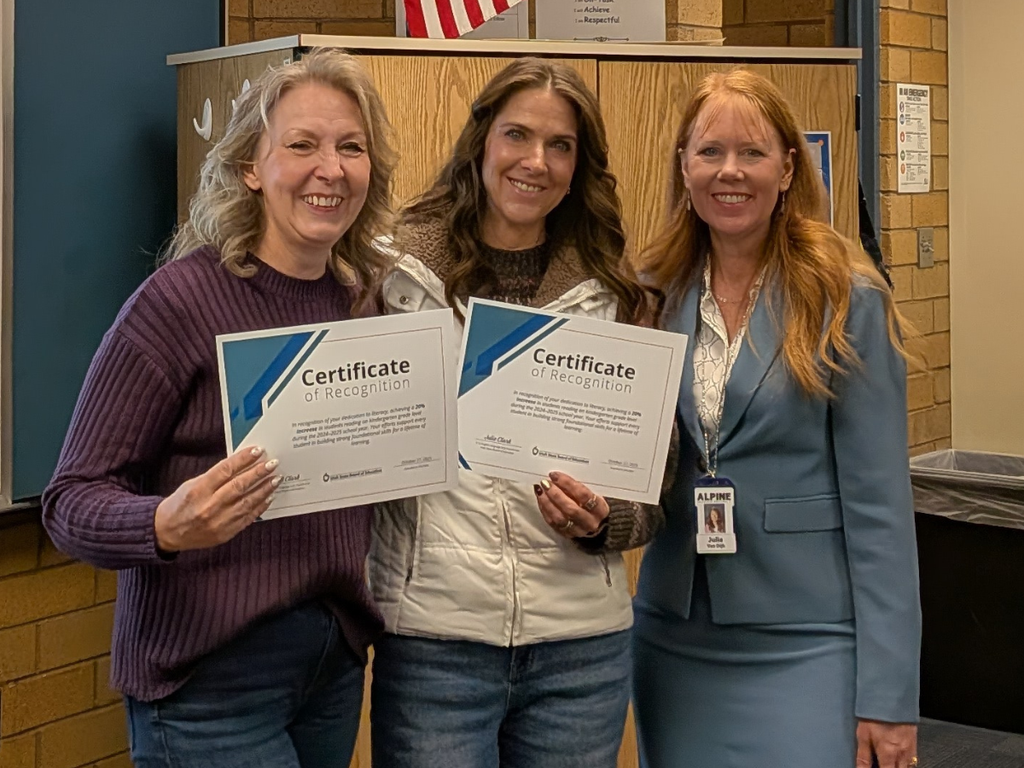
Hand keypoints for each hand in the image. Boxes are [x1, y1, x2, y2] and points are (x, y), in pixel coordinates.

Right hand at [154, 446, 280, 552]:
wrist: (167, 533)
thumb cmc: (180, 505)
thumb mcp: (192, 484)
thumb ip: (215, 476)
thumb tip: (241, 464)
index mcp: (198, 490)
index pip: (225, 470)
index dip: (244, 459)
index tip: (258, 450)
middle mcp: (209, 506)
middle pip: (239, 485)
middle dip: (259, 473)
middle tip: (273, 463)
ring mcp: (218, 522)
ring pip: (247, 502)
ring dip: (264, 489)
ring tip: (276, 479)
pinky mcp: (225, 533)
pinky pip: (247, 518)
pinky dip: (260, 506)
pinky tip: (268, 497)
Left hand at [534, 471, 608, 537]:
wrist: (594, 524)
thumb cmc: (592, 504)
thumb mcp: (592, 494)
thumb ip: (578, 487)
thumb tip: (557, 478)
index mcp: (600, 509)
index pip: (583, 495)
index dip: (567, 483)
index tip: (555, 475)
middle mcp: (590, 522)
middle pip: (571, 508)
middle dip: (556, 494)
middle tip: (545, 483)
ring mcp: (578, 530)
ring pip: (560, 518)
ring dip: (547, 503)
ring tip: (540, 491)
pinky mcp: (567, 535)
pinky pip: (553, 524)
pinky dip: (545, 510)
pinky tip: (541, 500)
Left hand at [856, 719, 916, 767]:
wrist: (891, 697)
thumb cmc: (874, 714)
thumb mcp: (863, 735)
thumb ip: (863, 756)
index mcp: (888, 753)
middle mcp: (902, 754)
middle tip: (882, 763)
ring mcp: (911, 748)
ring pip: (907, 766)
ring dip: (899, 766)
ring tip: (889, 761)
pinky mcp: (915, 741)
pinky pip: (913, 758)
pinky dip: (905, 761)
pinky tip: (897, 757)